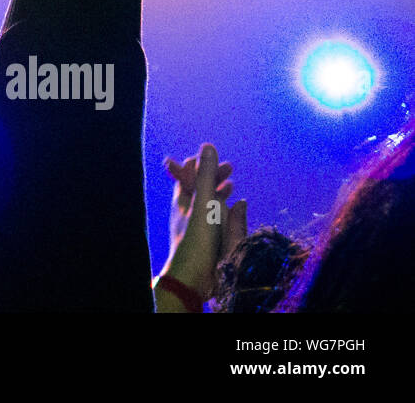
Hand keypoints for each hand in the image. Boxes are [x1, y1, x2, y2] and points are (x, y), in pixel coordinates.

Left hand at [155, 143, 246, 310]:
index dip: (196, 164)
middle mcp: (190, 212)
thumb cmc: (197, 238)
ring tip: (231, 185)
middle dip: (213, 177)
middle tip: (229, 167)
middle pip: (200, 189)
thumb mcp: (204, 203)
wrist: (197, 277)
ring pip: (210, 204)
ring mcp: (201, 227)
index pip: (186, 176)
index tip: (208, 155)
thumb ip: (207, 176)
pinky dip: (230, 211)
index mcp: (182, 201)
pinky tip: (240, 208)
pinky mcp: (212, 240)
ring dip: (221, 192)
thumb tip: (207, 146)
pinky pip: (220, 220)